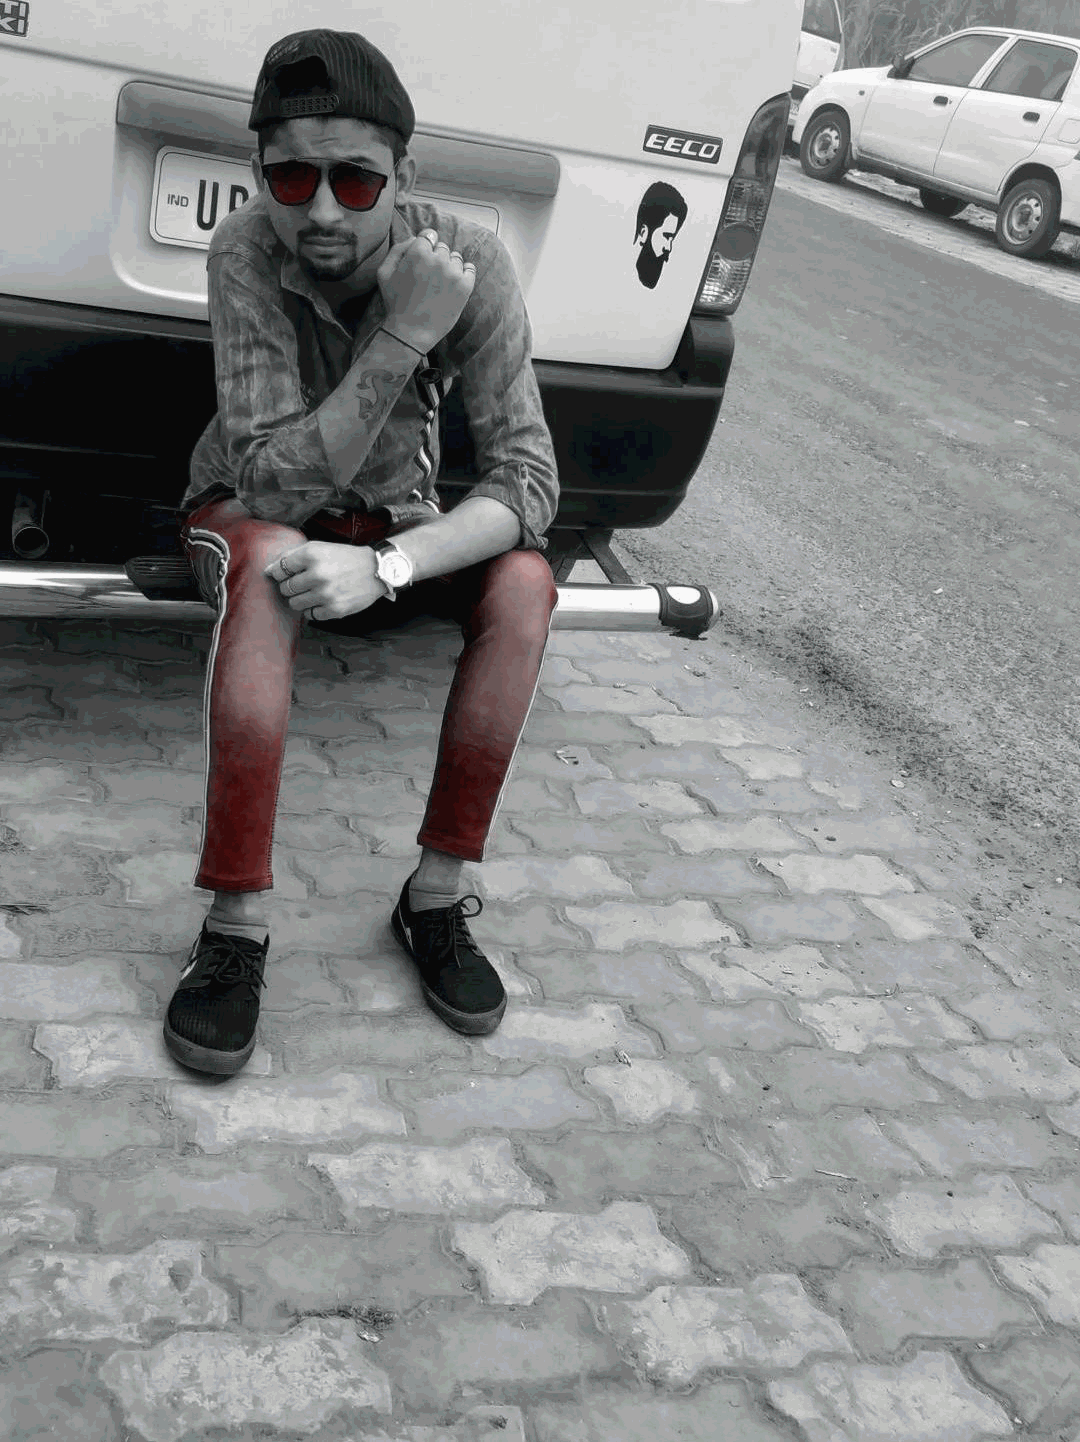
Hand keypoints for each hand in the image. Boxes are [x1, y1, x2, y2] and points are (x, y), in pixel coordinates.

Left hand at [264, 542, 385, 621]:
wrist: (377, 570)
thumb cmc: (346, 558)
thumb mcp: (320, 547)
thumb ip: (294, 556)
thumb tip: (269, 571)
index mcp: (311, 555)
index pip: (279, 569)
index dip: (279, 573)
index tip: (284, 575)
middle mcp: (317, 574)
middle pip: (285, 588)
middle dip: (291, 586)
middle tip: (303, 583)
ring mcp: (326, 594)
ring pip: (295, 603)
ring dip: (301, 599)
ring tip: (314, 592)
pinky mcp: (334, 609)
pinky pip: (310, 615)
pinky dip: (313, 609)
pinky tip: (323, 601)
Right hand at [376, 229, 475, 352]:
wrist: (412, 331)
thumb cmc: (396, 303)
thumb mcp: (384, 272)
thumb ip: (399, 249)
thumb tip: (416, 238)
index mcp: (418, 252)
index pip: (429, 235)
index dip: (426, 245)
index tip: (424, 258)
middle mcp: (438, 259)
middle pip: (442, 247)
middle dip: (436, 257)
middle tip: (429, 276)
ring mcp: (453, 272)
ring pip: (456, 257)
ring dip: (449, 266)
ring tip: (440, 283)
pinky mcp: (465, 286)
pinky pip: (470, 269)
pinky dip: (465, 272)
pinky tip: (455, 282)